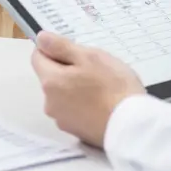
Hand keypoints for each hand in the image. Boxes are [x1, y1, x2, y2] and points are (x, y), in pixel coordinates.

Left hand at [30, 31, 144, 147]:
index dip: (53, 49)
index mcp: (50, 82)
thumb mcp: (90, 57)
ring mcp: (62, 120)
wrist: (132, 126)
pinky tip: (102, 104)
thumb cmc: (113, 87)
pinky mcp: (76, 132)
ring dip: (76, 88)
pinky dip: (83, 105)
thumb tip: (40, 38)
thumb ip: (61, 46)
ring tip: (102, 88)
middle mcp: (50, 103)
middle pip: (51, 77)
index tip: (74, 50)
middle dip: (68, 69)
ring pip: (63, 95)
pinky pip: (74, 111)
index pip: (38, 57)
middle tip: (95, 69)